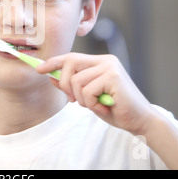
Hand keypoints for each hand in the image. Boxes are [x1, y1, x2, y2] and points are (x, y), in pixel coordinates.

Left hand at [36, 53, 156, 134]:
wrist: (139, 121)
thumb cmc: (114, 109)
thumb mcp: (88, 97)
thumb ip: (72, 86)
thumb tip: (51, 78)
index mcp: (100, 62)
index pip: (71, 57)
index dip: (53, 62)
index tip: (38, 69)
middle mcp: (105, 60)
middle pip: (70, 63)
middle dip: (65, 83)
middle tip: (73, 100)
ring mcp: (110, 67)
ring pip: (76, 80)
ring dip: (81, 99)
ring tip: (95, 105)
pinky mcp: (113, 77)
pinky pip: (86, 91)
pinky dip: (91, 104)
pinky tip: (104, 108)